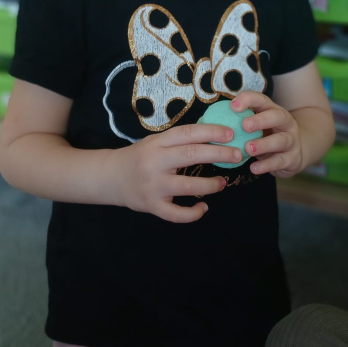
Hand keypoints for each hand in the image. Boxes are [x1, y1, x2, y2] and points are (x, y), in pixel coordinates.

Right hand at [112, 123, 244, 222]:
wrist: (109, 177)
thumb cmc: (139, 157)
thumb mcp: (154, 143)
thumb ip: (178, 142)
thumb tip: (214, 138)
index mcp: (157, 143)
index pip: (188, 133)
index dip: (211, 132)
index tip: (230, 134)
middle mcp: (155, 162)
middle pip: (191, 155)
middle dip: (219, 155)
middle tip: (238, 155)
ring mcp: (154, 185)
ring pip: (187, 186)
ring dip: (210, 185)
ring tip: (223, 182)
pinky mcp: (152, 205)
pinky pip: (176, 214)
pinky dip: (193, 213)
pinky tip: (203, 207)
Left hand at [230, 92, 304, 178]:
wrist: (297, 152)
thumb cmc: (267, 136)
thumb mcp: (257, 126)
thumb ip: (238, 122)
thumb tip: (206, 123)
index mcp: (273, 110)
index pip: (262, 100)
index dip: (248, 100)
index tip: (233, 106)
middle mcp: (285, 123)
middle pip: (276, 116)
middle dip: (261, 120)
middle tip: (244, 126)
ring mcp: (291, 140)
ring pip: (281, 140)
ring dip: (264, 144)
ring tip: (248, 149)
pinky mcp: (293, 158)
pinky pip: (280, 161)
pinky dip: (267, 165)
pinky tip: (254, 168)